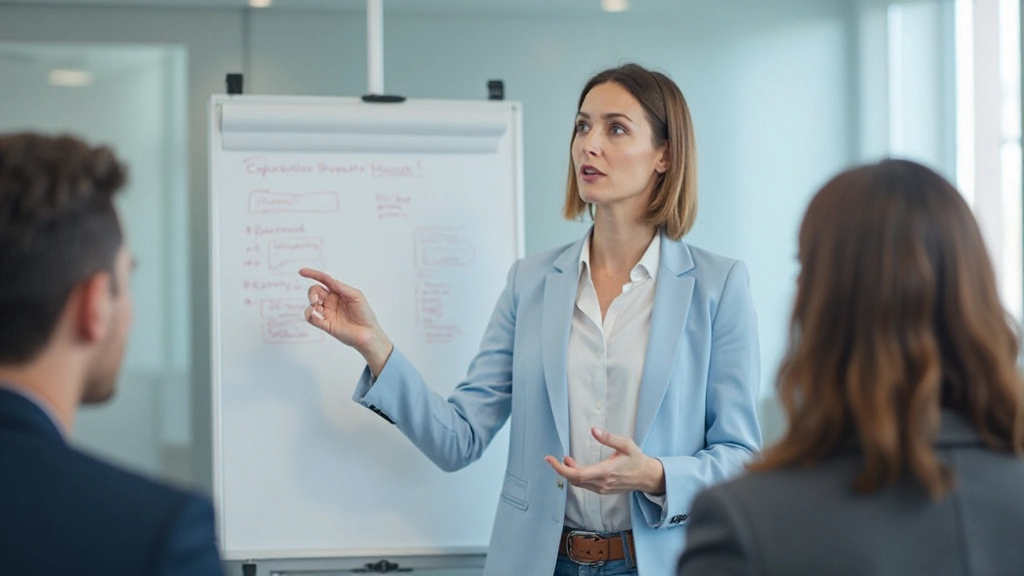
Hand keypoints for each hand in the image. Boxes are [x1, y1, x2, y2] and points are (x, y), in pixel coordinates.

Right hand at [299, 267, 392, 375]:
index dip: (313, 274)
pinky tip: (318, 316)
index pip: (323, 280)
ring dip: (311, 305)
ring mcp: (327, 313)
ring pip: (310, 306)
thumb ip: (341, 287)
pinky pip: (312, 319)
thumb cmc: (365, 313)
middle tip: (316, 300)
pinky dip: (312, 316)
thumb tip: (329, 280)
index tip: (302, 272)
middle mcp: (331, 302)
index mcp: (338, 292)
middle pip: (314, 292)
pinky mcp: (325, 325)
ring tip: (317, 308)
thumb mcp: (356, 295)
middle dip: (311, 294)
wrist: (368, 332)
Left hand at [545, 427, 664, 494]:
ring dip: (569, 472)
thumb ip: (609, 438)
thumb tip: (593, 430)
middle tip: (552, 458)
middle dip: (561, 469)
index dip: (560, 468)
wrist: (647, 477)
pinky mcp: (603, 490)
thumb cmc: (637, 459)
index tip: (550, 459)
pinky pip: (585, 485)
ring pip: (578, 483)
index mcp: (606, 472)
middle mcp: (602, 483)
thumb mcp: (626, 444)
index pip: (577, 474)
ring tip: (566, 459)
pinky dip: (576, 476)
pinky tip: (575, 466)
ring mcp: (602, 489)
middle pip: (574, 480)